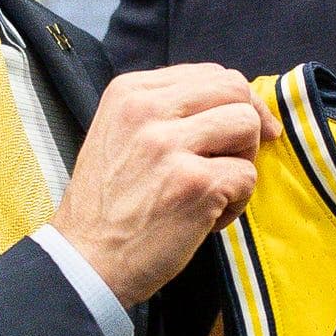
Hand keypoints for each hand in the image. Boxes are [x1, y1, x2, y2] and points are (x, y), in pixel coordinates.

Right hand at [52, 64, 276, 306]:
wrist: (85, 262)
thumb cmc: (109, 205)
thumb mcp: (121, 135)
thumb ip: (167, 111)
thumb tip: (236, 102)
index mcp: (130, 92)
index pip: (209, 73)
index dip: (235, 100)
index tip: (239, 130)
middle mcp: (147, 109)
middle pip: (235, 89)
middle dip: (249, 123)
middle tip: (236, 159)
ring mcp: (170, 145)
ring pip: (247, 126)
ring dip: (244, 161)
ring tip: (215, 189)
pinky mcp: (194, 183)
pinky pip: (247, 176)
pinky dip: (237, 202)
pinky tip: (206, 219)